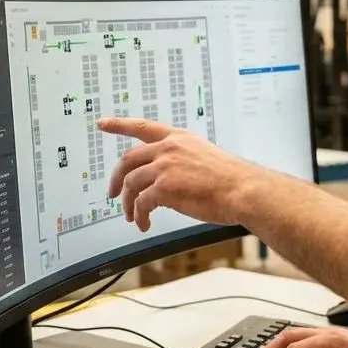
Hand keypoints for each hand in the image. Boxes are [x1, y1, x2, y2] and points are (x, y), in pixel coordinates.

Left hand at [101, 118, 269, 231]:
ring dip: (127, 203)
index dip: (119, 125)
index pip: (142, 126)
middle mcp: (168, 148)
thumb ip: (183, 161)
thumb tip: (169, 179)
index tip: (103, 123)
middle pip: (128, 160)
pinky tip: (143, 224)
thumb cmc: (232, 180)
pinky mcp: (164, 187)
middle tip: (112, 193)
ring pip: (130, 183)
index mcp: (179, 138)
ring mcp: (164, 166)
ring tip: (131, 216)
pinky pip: (141, 203)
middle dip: (116, 179)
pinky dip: (139, 216)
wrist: (244, 190)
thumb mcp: (205, 157)